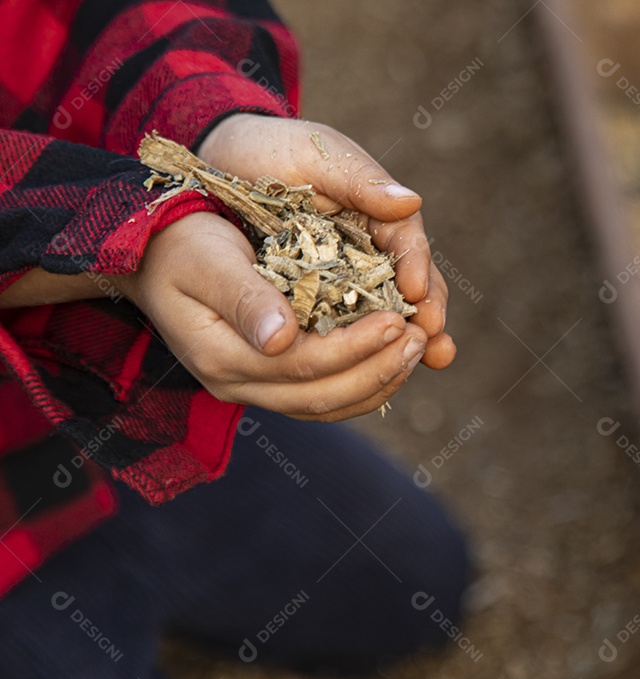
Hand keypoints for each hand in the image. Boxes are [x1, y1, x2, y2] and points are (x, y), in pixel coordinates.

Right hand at [116, 212, 427, 421]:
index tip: (398, 319)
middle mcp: (238, 384)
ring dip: (379, 381)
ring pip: (328, 404)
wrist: (149, 253)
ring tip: (417, 347)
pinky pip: (323, 397)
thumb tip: (283, 339)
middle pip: (323, 396)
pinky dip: (364, 383)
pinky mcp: (269, 379)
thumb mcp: (206, 259)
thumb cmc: (178, 243)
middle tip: (420, 337)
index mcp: (222, 357)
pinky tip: (393, 359)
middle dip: (379, 369)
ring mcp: (253, 388)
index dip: (357, 347)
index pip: (304, 366)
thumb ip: (244, 297)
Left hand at [197, 114, 454, 368]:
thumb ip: (359, 179)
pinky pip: (348, 334)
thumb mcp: (315, 154)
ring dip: (406, 342)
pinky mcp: (319, 307)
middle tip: (433, 340)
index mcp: (377, 214)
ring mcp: (348, 282)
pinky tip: (376, 375)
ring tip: (427, 360)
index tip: (416, 294)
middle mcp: (371, 252)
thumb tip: (410, 203)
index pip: (409, 245)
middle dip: (426, 315)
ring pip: (386, 317)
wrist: (217, 164)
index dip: (419, 270)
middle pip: (412, 288)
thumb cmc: (270, 151)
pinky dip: (365, 355)